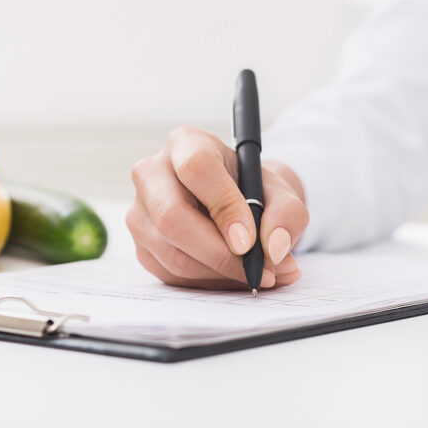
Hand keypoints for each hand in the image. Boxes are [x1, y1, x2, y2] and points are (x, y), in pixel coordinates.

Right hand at [127, 125, 308, 289]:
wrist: (236, 205)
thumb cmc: (253, 191)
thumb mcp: (280, 192)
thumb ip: (287, 214)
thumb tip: (274, 248)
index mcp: (186, 143)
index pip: (196, 169)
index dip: (224, 207)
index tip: (249, 241)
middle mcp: (152, 174)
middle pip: (172, 217)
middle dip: (219, 254)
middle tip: (258, 271)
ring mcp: (140, 212)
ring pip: (172, 254)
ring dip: (220, 274)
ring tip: (257, 275)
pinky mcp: (142, 246)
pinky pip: (171, 275)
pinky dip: (209, 283)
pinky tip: (233, 276)